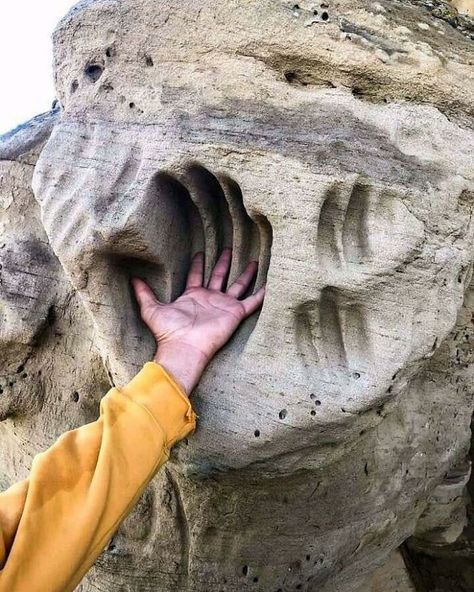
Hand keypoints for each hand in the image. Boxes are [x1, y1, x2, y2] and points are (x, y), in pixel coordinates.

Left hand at [131, 249, 264, 394]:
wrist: (184, 347)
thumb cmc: (168, 332)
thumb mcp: (152, 309)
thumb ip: (143, 293)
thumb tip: (131, 278)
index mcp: (193, 296)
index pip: (197, 276)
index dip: (198, 264)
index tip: (200, 253)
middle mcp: (210, 299)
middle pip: (220, 276)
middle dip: (224, 263)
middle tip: (230, 249)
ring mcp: (223, 306)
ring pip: (238, 286)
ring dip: (246, 274)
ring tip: (255, 261)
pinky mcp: (235, 313)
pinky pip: (251, 302)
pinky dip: (261, 295)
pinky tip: (270, 285)